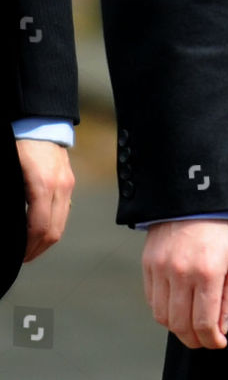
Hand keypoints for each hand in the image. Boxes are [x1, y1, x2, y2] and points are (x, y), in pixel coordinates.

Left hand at [15, 139, 73, 261]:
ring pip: (62, 224)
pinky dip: (52, 226)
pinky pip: (64, 212)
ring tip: (28, 247)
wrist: (41, 121)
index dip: (27, 247)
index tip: (15, 256)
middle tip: (20, 258)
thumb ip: (5, 196)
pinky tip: (38, 228)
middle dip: (37, 249)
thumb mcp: (5, 172)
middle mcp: (60, 186)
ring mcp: (67, 184)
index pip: (39, 228)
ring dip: (46, 240)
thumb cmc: (17, 144)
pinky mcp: (69, 181)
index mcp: (42, 184)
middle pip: (54, 231)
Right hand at [142, 220, 227, 349]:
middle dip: (193, 340)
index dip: (210, 340)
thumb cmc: (223, 228)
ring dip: (177, 328)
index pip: (204, 322)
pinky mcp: (148, 266)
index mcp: (208, 272)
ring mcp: (161, 270)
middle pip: (180, 325)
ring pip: (162, 317)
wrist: (196, 198)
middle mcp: (181, 274)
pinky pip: (152, 300)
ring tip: (191, 325)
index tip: (217, 343)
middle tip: (204, 340)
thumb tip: (222, 327)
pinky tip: (177, 307)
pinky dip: (163, 311)